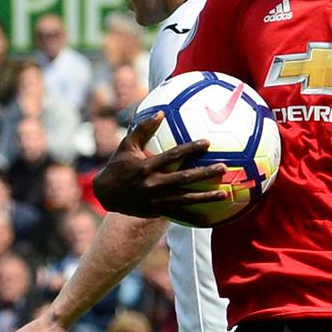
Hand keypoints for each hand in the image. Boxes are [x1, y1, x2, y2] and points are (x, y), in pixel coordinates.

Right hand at [91, 113, 222, 217]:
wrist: (106, 195)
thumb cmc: (118, 165)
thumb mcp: (126, 145)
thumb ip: (143, 128)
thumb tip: (161, 112)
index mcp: (147, 167)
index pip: (172, 156)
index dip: (190, 149)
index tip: (207, 143)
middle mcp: (153, 184)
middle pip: (183, 179)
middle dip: (204, 174)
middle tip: (223, 168)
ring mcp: (156, 200)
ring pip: (185, 199)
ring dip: (206, 198)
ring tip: (224, 194)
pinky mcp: (157, 211)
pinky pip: (179, 215)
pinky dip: (194, 217)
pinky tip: (211, 218)